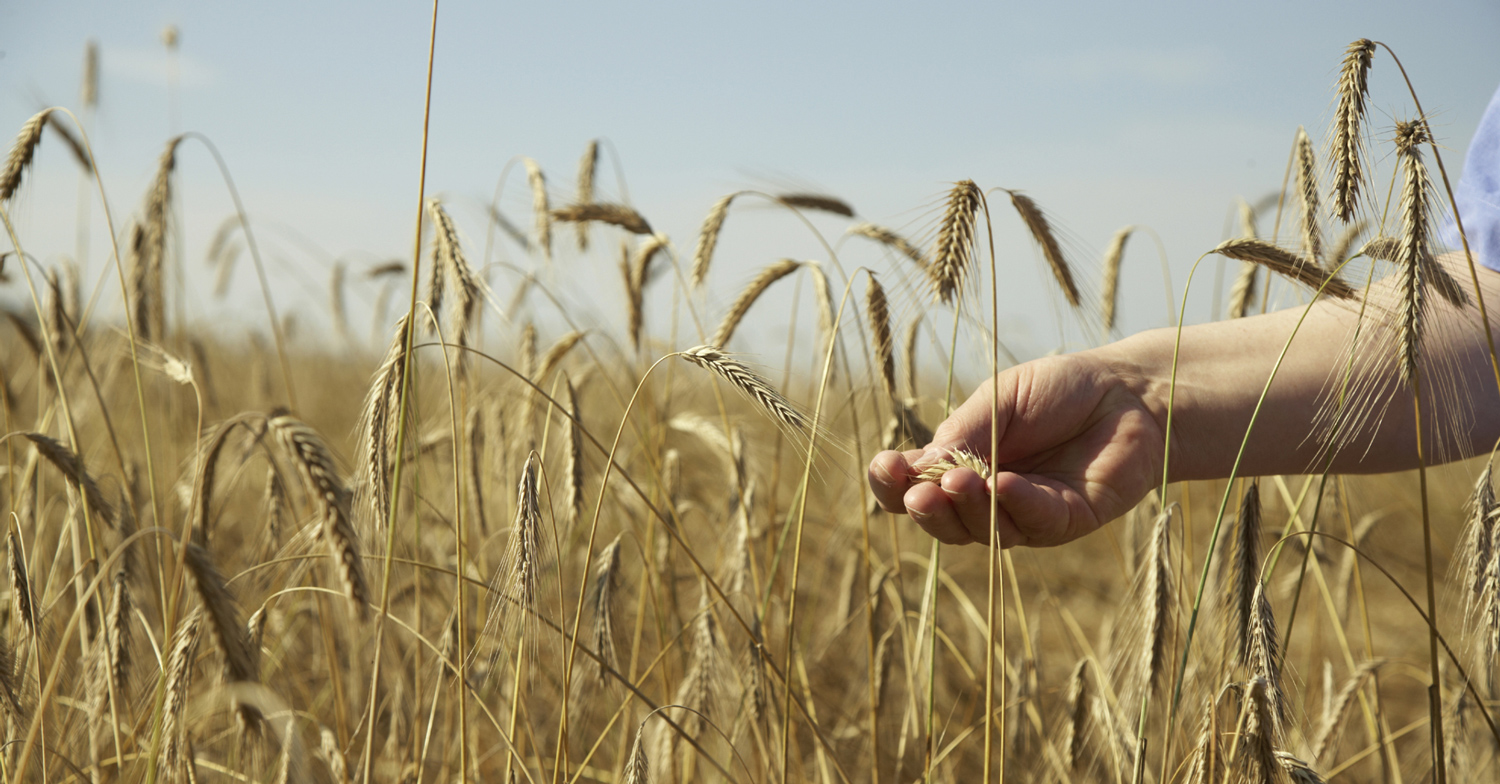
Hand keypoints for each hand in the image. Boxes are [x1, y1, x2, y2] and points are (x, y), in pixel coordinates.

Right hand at [867, 351, 1166, 547]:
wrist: (1130, 392)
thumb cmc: (1060, 390)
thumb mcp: (999, 400)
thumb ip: (963, 433)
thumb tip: (919, 466)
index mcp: (960, 462)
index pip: (911, 487)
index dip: (892, 484)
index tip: (886, 466)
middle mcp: (986, 497)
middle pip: (942, 521)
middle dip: (925, 509)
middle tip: (920, 491)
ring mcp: (1025, 514)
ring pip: (983, 531)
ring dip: (966, 509)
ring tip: (958, 482)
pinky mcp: (1066, 521)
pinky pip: (1033, 523)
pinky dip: (1014, 506)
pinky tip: (1004, 485)